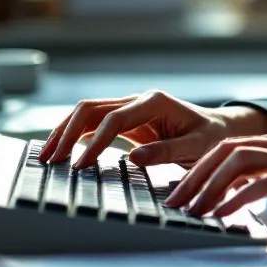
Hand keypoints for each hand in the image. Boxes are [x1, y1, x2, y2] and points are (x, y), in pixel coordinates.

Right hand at [38, 90, 266, 168]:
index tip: (80, 165)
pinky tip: (62, 151)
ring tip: (46, 155)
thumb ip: (167, 152)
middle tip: (49, 159)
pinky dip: (75, 135)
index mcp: (154, 103)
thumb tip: (133, 158)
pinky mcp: (127, 121)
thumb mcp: (197, 147)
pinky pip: (94, 124)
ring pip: (87, 114)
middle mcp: (138, 101)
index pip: (113, 120)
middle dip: (66, 132)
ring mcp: (130, 109)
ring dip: (64, 132)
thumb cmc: (212, 138)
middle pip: (91, 110)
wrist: (220, 129)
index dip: (94, 143)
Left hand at [163, 127, 266, 230]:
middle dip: (195, 174)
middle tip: (175, 200)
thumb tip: (249, 190)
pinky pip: (264, 183)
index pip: (232, 145)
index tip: (182, 189)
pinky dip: (237, 198)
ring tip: (193, 209)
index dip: (202, 166)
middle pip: (228, 149)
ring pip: (240, 161)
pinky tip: (224, 214)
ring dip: (210, 186)